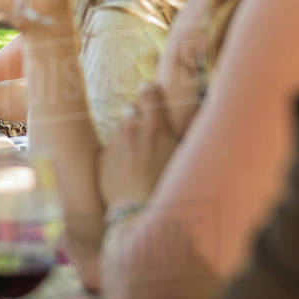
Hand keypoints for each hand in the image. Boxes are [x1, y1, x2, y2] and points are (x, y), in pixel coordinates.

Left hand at [100, 83, 179, 207]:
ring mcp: (114, 141)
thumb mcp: (185, 156)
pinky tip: (126, 167)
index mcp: (154, 126)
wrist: (138, 209)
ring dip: (127, 135)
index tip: (149, 88)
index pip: (149, 95)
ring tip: (137, 156)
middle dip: (138, 116)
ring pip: (120, 129)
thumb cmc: (168, 184)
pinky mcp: (102, 156)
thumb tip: (196, 113)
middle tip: (146, 130)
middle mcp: (131, 129)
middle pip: (131, 110)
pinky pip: (110, 146)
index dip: (150, 90)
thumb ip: (188, 131)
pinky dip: (117, 151)